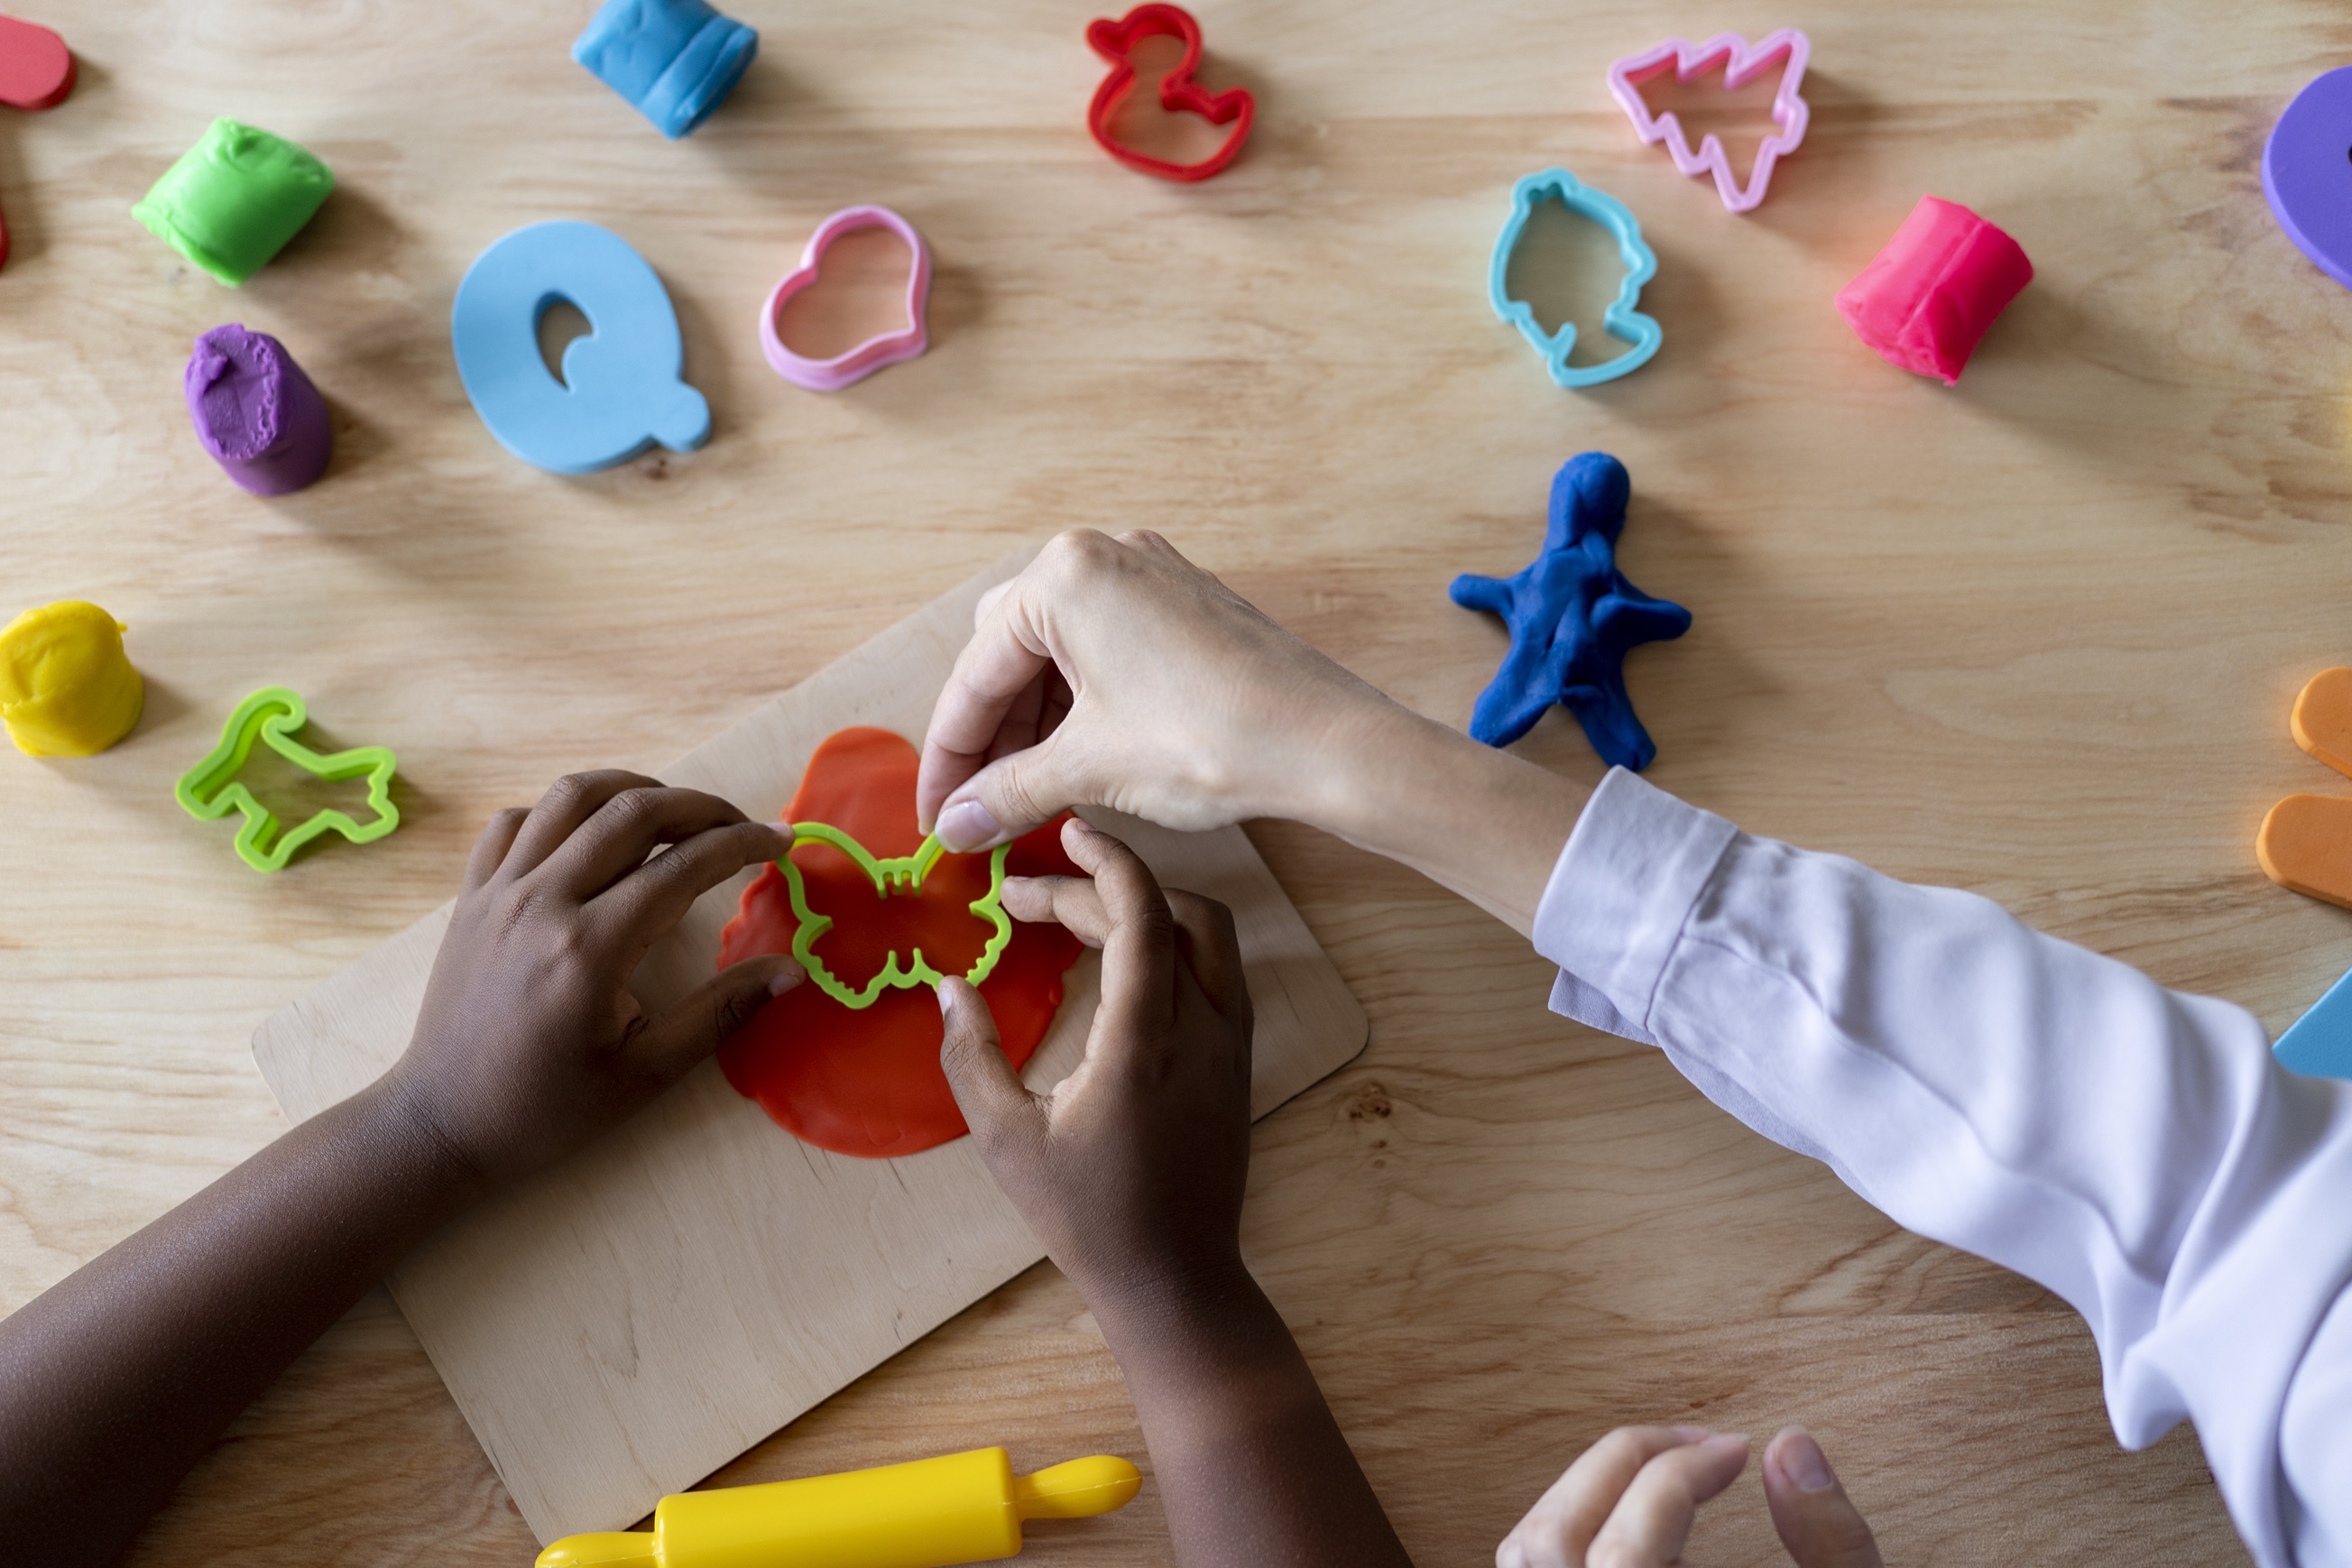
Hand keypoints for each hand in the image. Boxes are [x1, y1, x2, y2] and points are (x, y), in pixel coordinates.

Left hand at [384, 770, 802, 1185]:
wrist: (442, 1124)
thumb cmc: (549, 1108)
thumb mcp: (647, 1073)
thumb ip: (721, 1012)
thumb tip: (793, 971)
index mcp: (590, 949)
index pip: (684, 866)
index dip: (743, 844)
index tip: (782, 842)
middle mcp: (542, 902)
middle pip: (632, 811)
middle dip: (700, 806)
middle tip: (738, 826)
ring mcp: (498, 891)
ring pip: (570, 797)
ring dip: (632, 790)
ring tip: (672, 814)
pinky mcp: (470, 895)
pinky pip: (514, 821)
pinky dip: (560, 814)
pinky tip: (590, 839)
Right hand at [918, 529, 1401, 850]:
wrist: (1327, 744)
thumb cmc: (1212, 738)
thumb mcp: (1090, 769)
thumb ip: (1008, 792)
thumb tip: (956, 824)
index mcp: (1064, 576)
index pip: (976, 674)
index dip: (950, 758)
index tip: (935, 817)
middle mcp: (1104, 556)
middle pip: (1010, 655)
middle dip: (991, 736)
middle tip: (979, 810)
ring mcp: (1150, 574)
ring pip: (1059, 655)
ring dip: (1035, 726)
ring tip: (1026, 797)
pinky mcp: (1185, 604)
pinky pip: (1107, 651)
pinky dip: (1082, 707)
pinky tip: (1076, 763)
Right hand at [935, 818, 1252, 1304]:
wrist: (1177, 1276)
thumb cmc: (1085, 1215)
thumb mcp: (1006, 1140)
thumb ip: (972, 1055)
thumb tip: (948, 985)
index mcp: (1146, 1043)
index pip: (1142, 915)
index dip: (1107, 860)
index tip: (1067, 831)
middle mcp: (1204, 1030)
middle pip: (1168, 914)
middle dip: (1099, 887)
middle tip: (1025, 898)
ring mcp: (1231, 1043)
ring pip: (1207, 933)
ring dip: (1146, 905)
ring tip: (1075, 913)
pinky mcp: (1240, 1059)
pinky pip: (1217, 969)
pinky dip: (1171, 940)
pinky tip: (1121, 957)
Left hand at [1497, 1426, 1882, 1567]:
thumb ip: (1835, 1548)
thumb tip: (1796, 1445)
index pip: (1630, 1542)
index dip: (1686, 1473)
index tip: (1741, 1450)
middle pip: (1556, 1537)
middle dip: (1628, 1464)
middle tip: (1703, 1447)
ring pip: (1528, 1551)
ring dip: (1589, 1490)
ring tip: (1665, 1471)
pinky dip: (1571, 1529)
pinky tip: (1632, 1520)